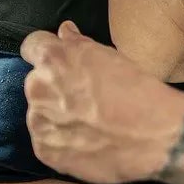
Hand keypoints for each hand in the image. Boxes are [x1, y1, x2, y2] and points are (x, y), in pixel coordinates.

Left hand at [20, 21, 183, 183]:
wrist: (151, 137)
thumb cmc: (136, 92)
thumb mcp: (109, 56)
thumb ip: (78, 45)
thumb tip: (64, 33)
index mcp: (53, 59)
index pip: (31, 46)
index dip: (43, 52)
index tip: (53, 62)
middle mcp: (38, 88)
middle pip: (36, 84)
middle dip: (53, 89)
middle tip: (81, 101)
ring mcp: (38, 122)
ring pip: (39, 114)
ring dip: (55, 117)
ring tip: (85, 125)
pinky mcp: (43, 150)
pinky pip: (44, 141)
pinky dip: (59, 142)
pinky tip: (82, 143)